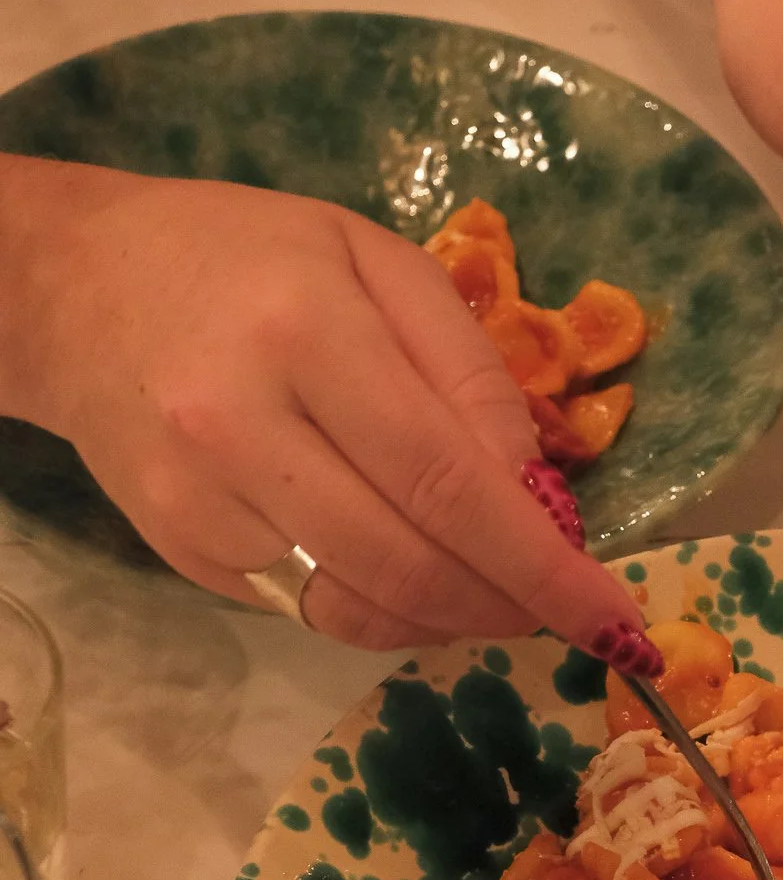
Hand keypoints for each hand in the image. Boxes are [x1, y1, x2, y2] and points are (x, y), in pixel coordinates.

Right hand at [0, 159, 660, 666]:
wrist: (74, 288)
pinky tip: (422, 584)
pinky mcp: (180, 555)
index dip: (539, 562)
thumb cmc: (245, 258)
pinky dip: (388, 615)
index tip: (611, 613)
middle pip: (409, 563)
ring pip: (360, 609)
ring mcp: (201, 505)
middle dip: (509, 605)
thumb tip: (537, 486)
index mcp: (306, 334)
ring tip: (502, 596)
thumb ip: (466, 367)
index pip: (448, 479)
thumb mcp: (372, 260)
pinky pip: (311, 613)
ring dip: (454, 621)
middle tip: (566, 609)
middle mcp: (241, 428)